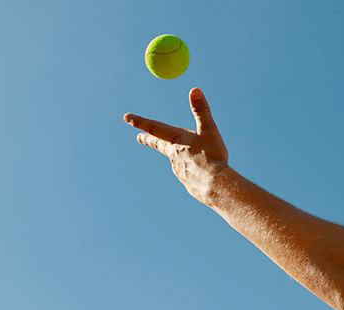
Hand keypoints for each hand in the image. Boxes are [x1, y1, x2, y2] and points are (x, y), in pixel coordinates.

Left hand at [124, 88, 230, 204]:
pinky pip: (188, 174)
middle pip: (158, 144)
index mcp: (176, 139)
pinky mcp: (186, 183)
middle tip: (139, 137)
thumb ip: (201, 110)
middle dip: (148, 139)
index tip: (127, 117)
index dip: (140, 121)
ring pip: (176, 160)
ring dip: (180, 156)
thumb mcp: (209, 129)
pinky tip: (203, 174)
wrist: (216, 185)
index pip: (154, 127)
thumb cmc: (212, 156)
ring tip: (197, 158)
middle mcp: (172, 155)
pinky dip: (193, 171)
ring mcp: (178, 170)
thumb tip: (194, 90)